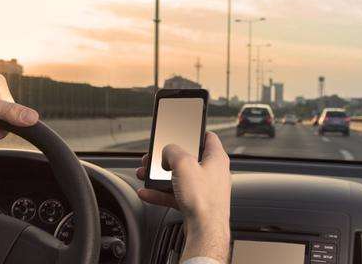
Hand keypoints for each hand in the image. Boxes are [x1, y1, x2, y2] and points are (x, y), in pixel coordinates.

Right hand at [136, 132, 231, 262]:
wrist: (205, 231)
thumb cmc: (203, 199)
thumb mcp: (183, 164)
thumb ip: (172, 151)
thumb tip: (166, 152)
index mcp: (216, 158)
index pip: (207, 137)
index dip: (193, 131)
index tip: (181, 130)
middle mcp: (213, 173)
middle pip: (187, 158)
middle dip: (167, 158)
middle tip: (154, 158)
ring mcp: (205, 190)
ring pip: (179, 177)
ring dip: (160, 176)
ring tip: (145, 175)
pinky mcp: (196, 204)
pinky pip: (175, 194)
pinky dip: (161, 193)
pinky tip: (147, 193)